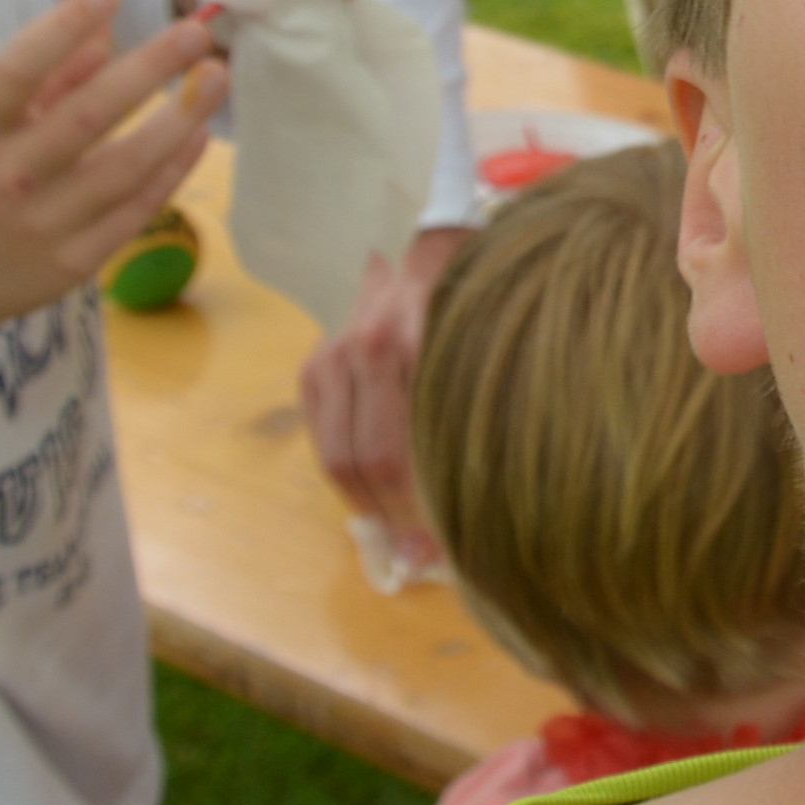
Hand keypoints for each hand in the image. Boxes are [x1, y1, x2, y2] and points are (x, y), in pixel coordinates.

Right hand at [0, 0, 221, 406]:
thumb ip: (37, 82)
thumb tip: (102, 32)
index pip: (16, 72)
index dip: (61, 28)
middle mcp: (7, 178)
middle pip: (86, 116)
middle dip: (148, 69)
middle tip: (197, 29)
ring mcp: (42, 226)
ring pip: (124, 167)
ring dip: (178, 119)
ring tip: (215, 77)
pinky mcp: (71, 264)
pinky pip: (132, 213)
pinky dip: (170, 173)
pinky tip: (198, 135)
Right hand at [296, 227, 468, 532]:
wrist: (435, 251)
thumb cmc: (478, 308)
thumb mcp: (490, 355)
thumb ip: (478, 418)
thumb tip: (485, 509)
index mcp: (414, 344)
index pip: (402, 453)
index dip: (422, 511)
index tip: (445, 548)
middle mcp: (365, 348)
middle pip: (366, 462)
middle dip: (395, 518)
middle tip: (424, 553)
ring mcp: (332, 355)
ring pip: (338, 458)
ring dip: (369, 505)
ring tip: (403, 532)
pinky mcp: (314, 367)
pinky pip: (324, 441)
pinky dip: (350, 478)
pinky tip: (380, 496)